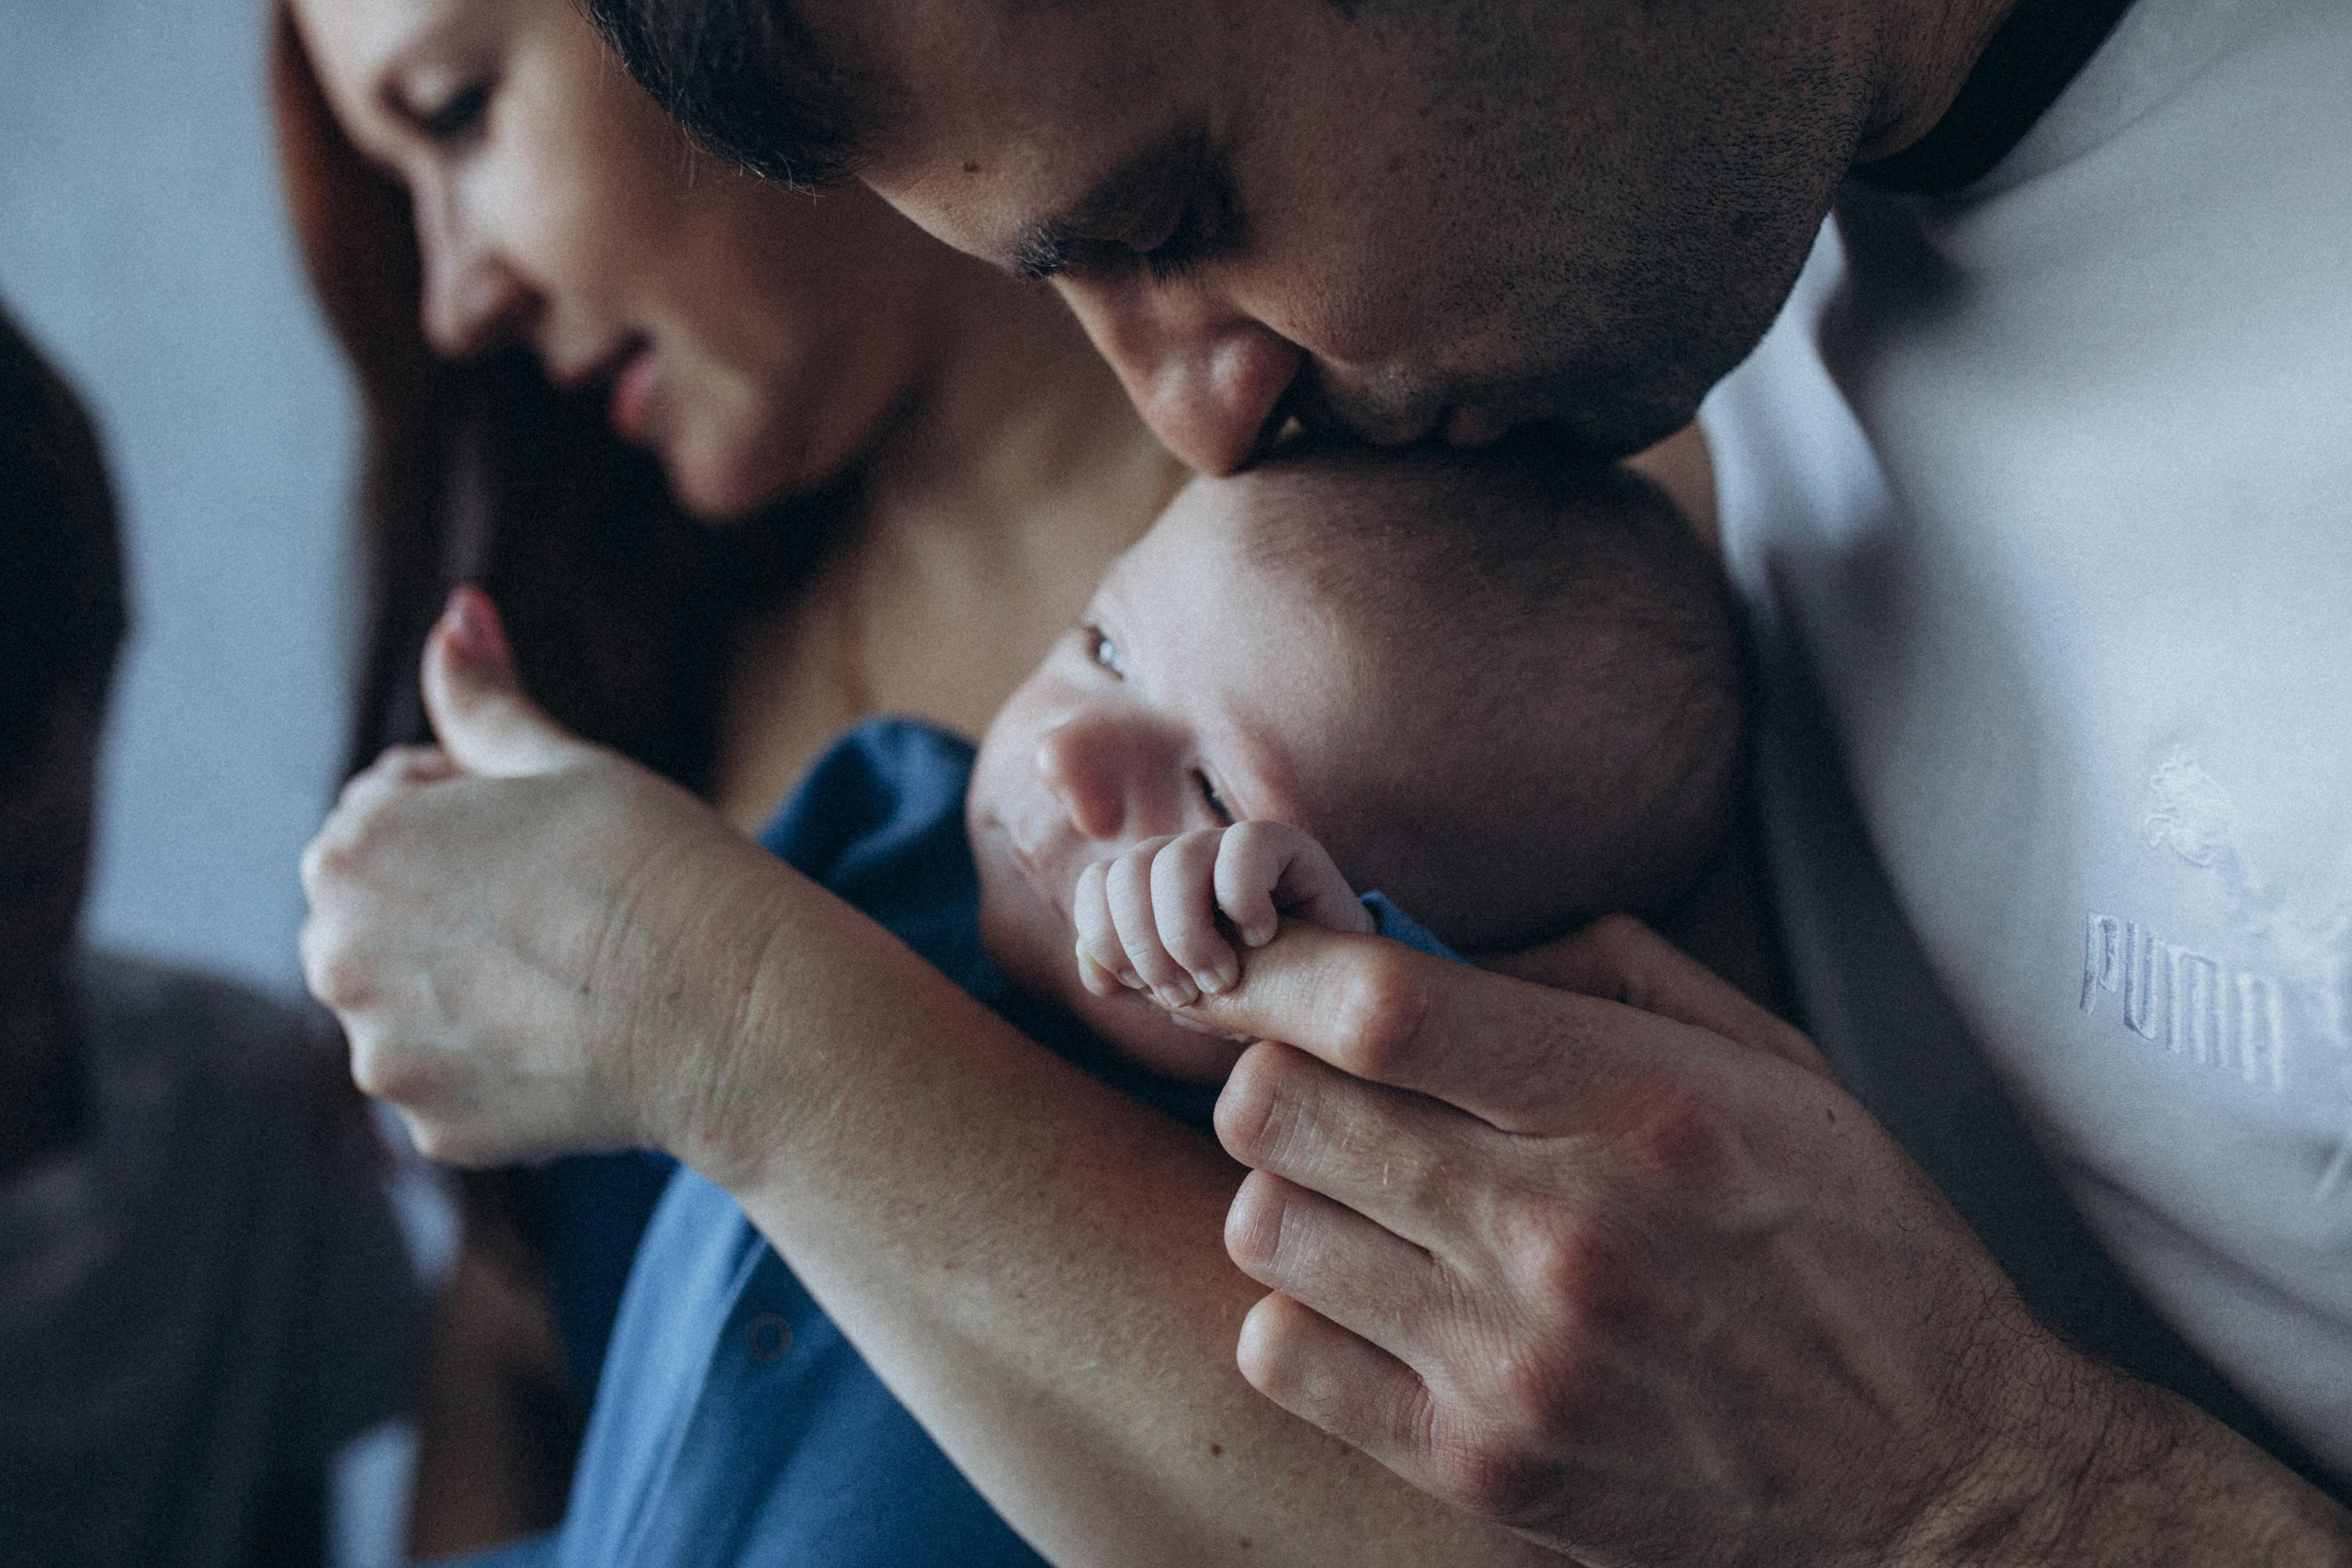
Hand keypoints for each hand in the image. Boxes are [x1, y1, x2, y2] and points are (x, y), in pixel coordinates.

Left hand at [300, 588, 784, 1166]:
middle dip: (454, 905)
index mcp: (350, 848)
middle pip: (386, 913)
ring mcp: (381, 1055)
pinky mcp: (434, 1128)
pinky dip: (505, 1062)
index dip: (477, 811)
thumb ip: (484, 698)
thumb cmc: (658, 865)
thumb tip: (456, 612)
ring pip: (417, 1002)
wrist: (733, 1011)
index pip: (389, 811)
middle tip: (567, 907)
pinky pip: (457, 1078)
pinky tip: (578, 1038)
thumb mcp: (564, 763)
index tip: (554, 836)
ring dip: (473, 987)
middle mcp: (335, 958)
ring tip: (574, 975)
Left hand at [1071, 821, 1372, 1009]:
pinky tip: (1261, 937)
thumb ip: (1128, 978)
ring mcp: (1228, 847)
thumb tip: (1091, 961)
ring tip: (1221, 979)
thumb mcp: (1179, 996)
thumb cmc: (1247, 996)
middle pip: (1124, 873)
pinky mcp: (1281, 844)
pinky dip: (1243, 901)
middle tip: (1184, 995)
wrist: (1327, 996)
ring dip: (1188, 934)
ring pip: (1173, 862)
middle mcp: (1182, 857)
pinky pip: (1243, 847)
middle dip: (1146, 947)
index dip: (1107, 938)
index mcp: (1147, 887)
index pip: (1096, 884)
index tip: (1142, 988)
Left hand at [1184, 915, 2263, 1564]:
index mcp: (1635, 1103)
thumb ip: (1594, 971)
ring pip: (1261, 1225)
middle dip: (1272, 1070)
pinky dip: (1300, 1311)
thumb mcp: (1770, 1059)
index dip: (1277, 970)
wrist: (1943, 1473)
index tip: (1253, 970)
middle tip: (1321, 1085)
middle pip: (1278, 1106)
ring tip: (1362, 1198)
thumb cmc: (1850, 1240)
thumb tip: (1425, 947)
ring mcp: (1513, 1362)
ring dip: (1290, 1193)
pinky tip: (1372, 1298)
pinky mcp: (1482, 1467)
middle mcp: (1561, 1232)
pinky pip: (1279, 1355)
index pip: (1379, 1004)